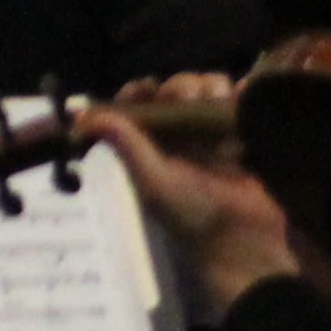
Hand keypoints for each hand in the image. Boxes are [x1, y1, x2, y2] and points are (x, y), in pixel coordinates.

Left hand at [80, 94, 307, 313]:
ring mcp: (213, 139)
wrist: (247, 243)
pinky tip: (242, 95)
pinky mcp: (245, 140)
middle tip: (190, 99)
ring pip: (208, 93)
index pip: (139, 106)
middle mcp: (179, 140)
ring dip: (212, 87)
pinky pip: (241, 104)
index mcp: (151, 148)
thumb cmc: (193, 216)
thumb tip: (84, 115)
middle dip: (182, 86)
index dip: (140, 91)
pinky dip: (242, 94)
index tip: (148, 88)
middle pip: (176, 92)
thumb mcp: (154, 183)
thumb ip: (125, 146)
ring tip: (219, 99)